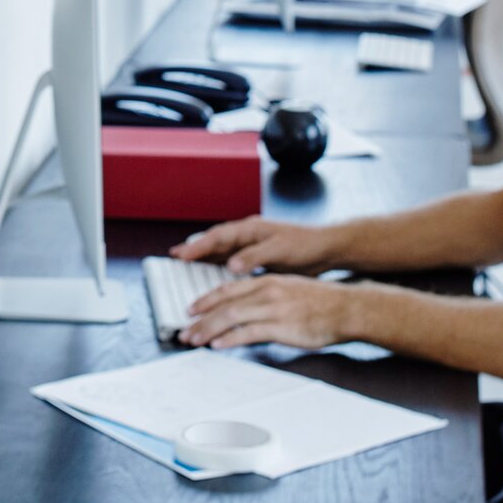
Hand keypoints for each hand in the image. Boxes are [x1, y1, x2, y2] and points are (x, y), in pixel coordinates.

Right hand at [171, 215, 340, 273]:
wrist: (327, 248)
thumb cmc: (305, 246)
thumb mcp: (280, 250)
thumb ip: (254, 257)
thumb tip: (230, 265)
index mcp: (251, 229)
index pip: (218, 237)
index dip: (198, 246)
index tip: (181, 255)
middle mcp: (248, 234)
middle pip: (215, 241)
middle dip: (195, 249)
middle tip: (175, 257)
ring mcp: (253, 244)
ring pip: (222, 249)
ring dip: (205, 256)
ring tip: (187, 264)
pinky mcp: (259, 255)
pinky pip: (233, 258)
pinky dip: (220, 264)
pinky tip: (215, 273)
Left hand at [179, 272, 354, 350]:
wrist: (347, 309)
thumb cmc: (322, 303)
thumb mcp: (289, 289)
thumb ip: (267, 296)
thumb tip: (248, 309)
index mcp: (267, 281)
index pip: (228, 288)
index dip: (206, 299)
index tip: (191, 309)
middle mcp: (266, 291)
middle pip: (223, 303)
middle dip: (200, 317)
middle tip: (184, 329)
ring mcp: (273, 308)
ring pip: (230, 317)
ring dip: (208, 329)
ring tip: (194, 339)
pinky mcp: (281, 326)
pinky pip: (249, 332)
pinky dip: (230, 338)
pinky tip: (218, 345)